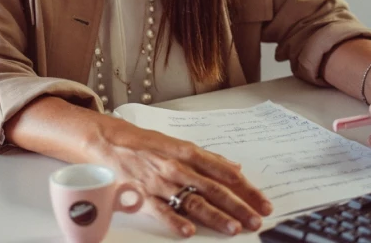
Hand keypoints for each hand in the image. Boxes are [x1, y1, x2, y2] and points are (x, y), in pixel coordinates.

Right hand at [88, 119, 272, 236]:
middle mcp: (177, 167)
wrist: (109, 141)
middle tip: (256, 219)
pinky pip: (161, 210)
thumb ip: (207, 158)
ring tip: (233, 227)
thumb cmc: (144, 143)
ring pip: (193, 201)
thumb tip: (234, 169)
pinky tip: (189, 230)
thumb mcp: (178, 144)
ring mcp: (160, 182)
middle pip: (214, 189)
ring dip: (215, 215)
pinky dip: (175, 220)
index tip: (261, 201)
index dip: (245, 188)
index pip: (224, 172)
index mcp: (187, 153)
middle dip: (238, 206)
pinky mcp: (143, 195)